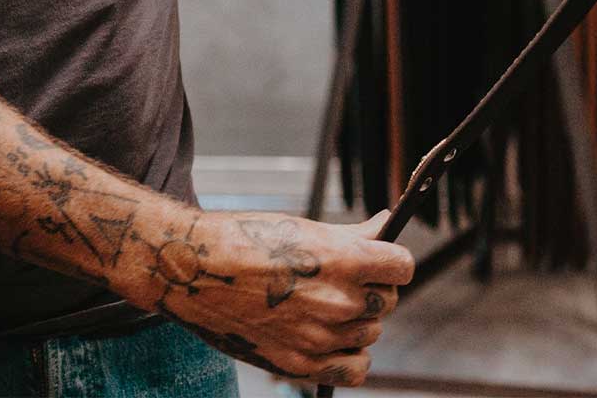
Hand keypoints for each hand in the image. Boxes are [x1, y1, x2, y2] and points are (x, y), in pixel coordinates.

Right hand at [123, 207, 412, 386]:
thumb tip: (385, 227)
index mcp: (340, 260)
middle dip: (371, 287)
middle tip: (341, 278)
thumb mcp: (301, 227)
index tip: (379, 257)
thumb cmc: (244, 239)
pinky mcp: (304, 365)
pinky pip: (356, 369)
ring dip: (357, 318)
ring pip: (371, 331)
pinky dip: (351, 354)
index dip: (391, 259)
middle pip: (386, 300)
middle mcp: (337, 302)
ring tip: (321, 301)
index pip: (401, 266)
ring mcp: (322, 337)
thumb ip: (353, 234)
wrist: (195, 271)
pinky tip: (331, 336)